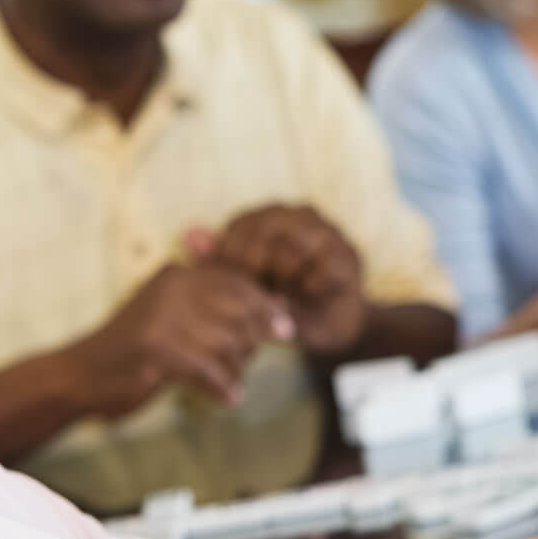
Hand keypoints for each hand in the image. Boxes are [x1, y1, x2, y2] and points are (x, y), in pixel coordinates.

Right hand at [65, 262, 291, 418]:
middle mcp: (171, 288)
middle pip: (239, 311)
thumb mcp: (174, 318)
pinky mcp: (156, 349)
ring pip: (227, 344)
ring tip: (228, 384)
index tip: (285, 330)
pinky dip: (222, 388)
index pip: (237, 282)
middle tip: (243, 364)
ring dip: (235, 370)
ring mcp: (162, 317)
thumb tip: (280, 307)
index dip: (266, 306)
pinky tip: (225, 398)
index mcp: (177, 275)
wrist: (81, 374)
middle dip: (251, 341)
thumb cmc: (134, 351)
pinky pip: (209, 370)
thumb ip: (219, 310)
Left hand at [191, 204, 367, 353]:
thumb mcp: (245, 285)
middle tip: (255, 295)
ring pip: (291, 251)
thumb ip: (218, 261)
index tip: (230, 288)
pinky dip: (308, 290)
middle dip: (254, 271)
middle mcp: (300, 215)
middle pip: (264, 233)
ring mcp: (328, 232)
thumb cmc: (281, 300)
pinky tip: (305, 298)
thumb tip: (188, 233)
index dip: (230, 260)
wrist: (329, 323)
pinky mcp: (349, 255)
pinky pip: (322, 270)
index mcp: (270, 216)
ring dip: (281, 282)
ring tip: (281, 296)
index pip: (240, 226)